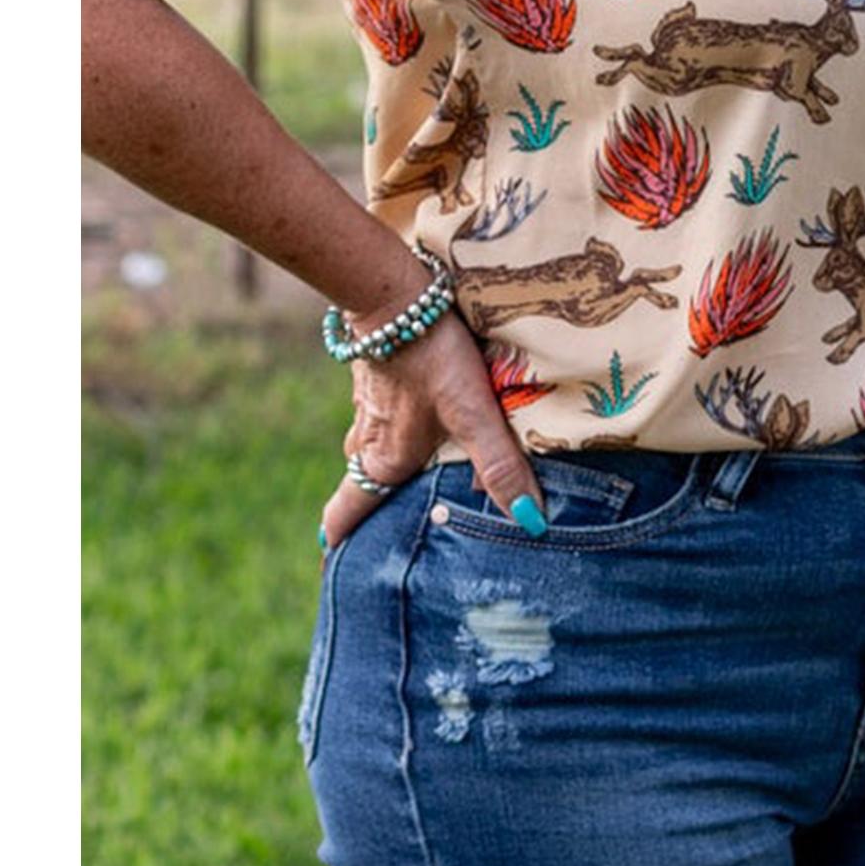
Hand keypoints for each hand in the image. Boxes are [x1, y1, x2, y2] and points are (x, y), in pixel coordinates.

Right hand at [319, 307, 546, 549]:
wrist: (396, 291)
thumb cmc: (432, 357)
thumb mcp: (473, 414)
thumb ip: (500, 466)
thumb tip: (530, 522)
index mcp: (382, 461)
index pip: (344, 516)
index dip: (339, 547)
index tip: (333, 574)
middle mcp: (367, 439)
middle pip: (359, 487)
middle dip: (369, 513)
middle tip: (387, 536)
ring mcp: (368, 405)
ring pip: (368, 449)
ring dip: (383, 469)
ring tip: (412, 482)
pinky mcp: (376, 375)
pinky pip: (380, 416)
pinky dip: (392, 430)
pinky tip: (420, 419)